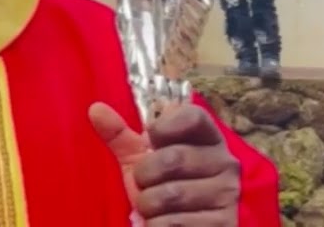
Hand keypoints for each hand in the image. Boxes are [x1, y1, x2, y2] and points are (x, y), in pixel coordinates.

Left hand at [90, 102, 240, 224]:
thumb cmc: (164, 186)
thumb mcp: (143, 160)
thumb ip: (121, 136)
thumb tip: (95, 109)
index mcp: (208, 138)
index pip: (193, 116)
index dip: (164, 126)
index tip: (150, 138)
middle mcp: (225, 163)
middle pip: (172, 159)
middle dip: (145, 176)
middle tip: (146, 184)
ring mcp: (227, 196)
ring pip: (170, 196)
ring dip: (148, 206)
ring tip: (155, 207)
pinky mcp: (222, 225)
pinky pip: (173, 224)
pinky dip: (156, 226)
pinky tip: (164, 223)